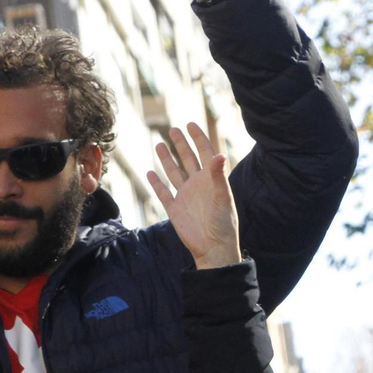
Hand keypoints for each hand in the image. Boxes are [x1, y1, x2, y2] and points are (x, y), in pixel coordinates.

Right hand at [148, 122, 241, 269]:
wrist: (213, 248)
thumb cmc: (223, 223)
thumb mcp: (222, 197)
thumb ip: (219, 176)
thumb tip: (219, 155)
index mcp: (211, 179)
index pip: (205, 153)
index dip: (198, 138)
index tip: (190, 124)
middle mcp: (198, 185)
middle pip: (188, 159)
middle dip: (181, 144)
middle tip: (173, 129)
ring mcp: (186, 196)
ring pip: (174, 173)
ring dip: (167, 159)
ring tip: (158, 144)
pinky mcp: (175, 209)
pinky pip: (164, 193)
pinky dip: (156, 183)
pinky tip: (150, 173)